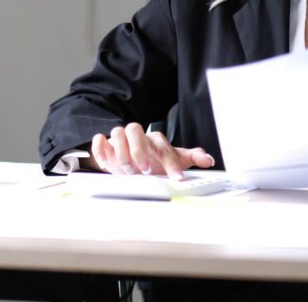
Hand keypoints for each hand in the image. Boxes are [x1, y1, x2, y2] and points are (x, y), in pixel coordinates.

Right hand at [91, 122, 214, 178]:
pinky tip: (105, 163)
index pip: (163, 146)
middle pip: (135, 129)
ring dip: (121, 152)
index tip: (176, 177)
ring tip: (127, 170)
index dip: (170, 162)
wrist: (132, 162)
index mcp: (155, 142)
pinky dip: (100, 150)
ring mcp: (120, 140)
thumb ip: (190, 157)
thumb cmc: (154, 161)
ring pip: (117, 133)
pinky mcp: (106, 146)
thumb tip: (208, 159)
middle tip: (145, 170)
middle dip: (139, 150)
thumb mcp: (174, 160)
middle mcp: (137, 138)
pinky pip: (99, 140)